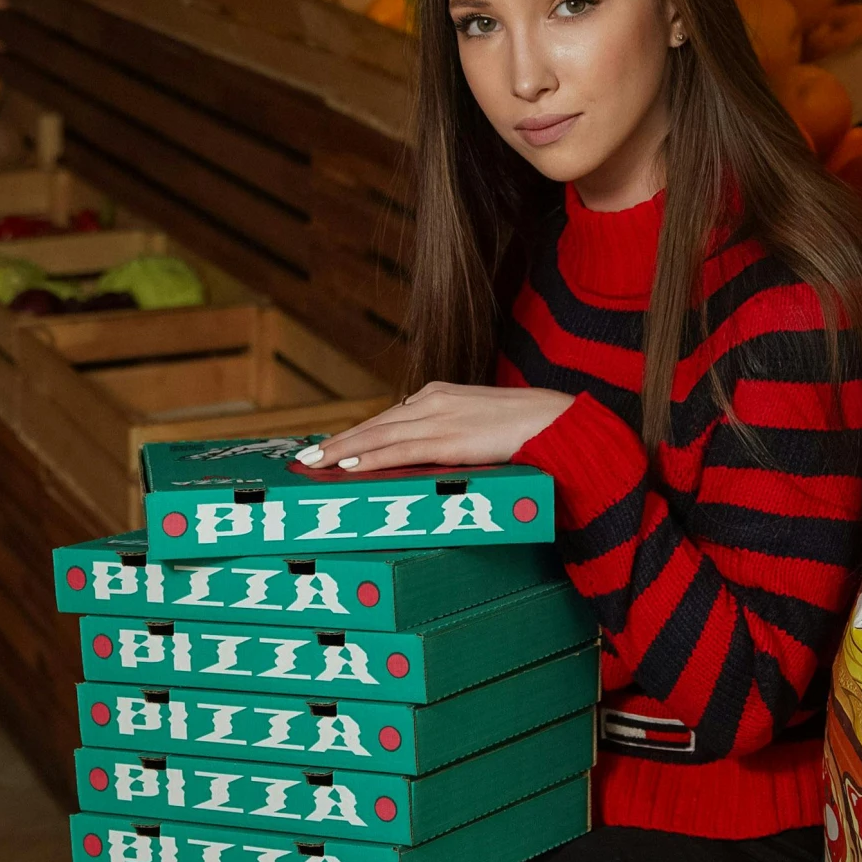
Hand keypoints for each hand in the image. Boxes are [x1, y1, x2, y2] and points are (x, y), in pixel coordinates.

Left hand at [297, 383, 574, 472]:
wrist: (555, 423)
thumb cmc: (522, 429)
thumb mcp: (477, 424)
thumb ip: (449, 433)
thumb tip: (425, 453)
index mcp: (438, 395)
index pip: (387, 417)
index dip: (355, 433)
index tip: (330, 446)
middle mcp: (431, 401)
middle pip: (374, 424)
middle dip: (338, 442)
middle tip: (306, 458)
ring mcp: (438, 419)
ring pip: (378, 436)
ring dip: (342, 452)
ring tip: (314, 464)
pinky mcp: (448, 440)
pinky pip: (399, 451)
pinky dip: (369, 459)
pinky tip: (348, 467)